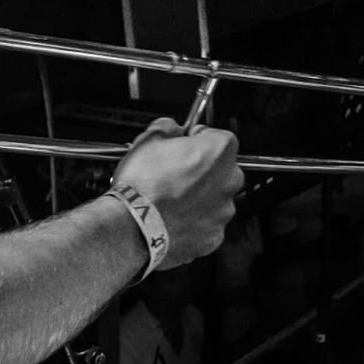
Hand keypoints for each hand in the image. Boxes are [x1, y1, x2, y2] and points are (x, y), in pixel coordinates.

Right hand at [111, 117, 242, 267]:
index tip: (185, 144)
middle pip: (220, 169)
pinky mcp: (214, 236)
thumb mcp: (147, 140)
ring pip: (214, 197)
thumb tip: (170, 128)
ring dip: (198, 195)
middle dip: (200, 169)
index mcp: (219, 151)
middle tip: (174, 172)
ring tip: (169, 197)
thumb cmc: (142, 185)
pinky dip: (194, 220)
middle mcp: (229, 180)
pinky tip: (172, 215)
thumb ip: (167, 127)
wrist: (133, 224)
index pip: (218, 136)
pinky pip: (207, 223)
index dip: (198, 139)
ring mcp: (224, 210)